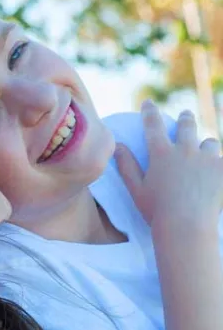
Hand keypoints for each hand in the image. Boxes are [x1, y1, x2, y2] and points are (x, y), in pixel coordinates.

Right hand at [115, 100, 222, 227]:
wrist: (186, 227)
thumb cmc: (156, 211)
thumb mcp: (136, 189)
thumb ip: (126, 166)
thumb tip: (116, 146)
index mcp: (161, 154)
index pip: (153, 125)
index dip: (149, 112)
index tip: (147, 103)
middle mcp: (185, 150)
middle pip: (187, 125)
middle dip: (185, 119)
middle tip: (184, 116)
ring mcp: (207, 160)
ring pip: (210, 143)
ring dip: (205, 145)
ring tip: (205, 150)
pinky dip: (219, 165)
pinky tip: (218, 169)